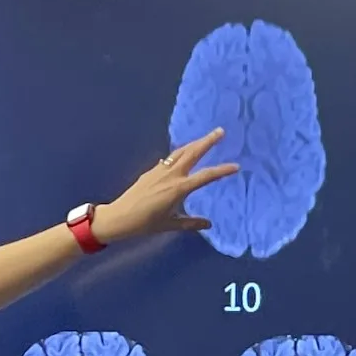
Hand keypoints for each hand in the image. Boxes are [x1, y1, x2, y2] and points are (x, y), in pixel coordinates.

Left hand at [90, 129, 237, 244]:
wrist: (120, 216)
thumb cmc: (146, 223)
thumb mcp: (170, 225)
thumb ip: (190, 223)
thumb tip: (208, 224)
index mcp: (179, 188)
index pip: (205, 176)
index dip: (222, 171)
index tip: (235, 166)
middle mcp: (171, 175)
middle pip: (193, 153)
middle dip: (207, 141)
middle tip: (220, 131)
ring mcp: (160, 170)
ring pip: (181, 152)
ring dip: (194, 143)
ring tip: (205, 138)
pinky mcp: (152, 171)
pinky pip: (170, 158)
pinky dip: (180, 153)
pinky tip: (183, 154)